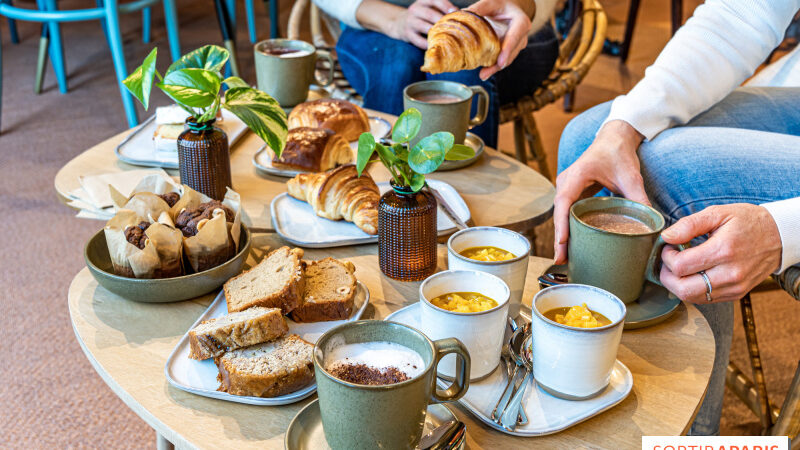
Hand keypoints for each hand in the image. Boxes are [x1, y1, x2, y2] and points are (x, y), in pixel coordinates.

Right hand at [388, 0, 456, 48]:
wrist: (401, 23)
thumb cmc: (424, 16)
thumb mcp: (431, 8)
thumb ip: (444, 10)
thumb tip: (463, 15)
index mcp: (423, 0)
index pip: (435, 0)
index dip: (446, 6)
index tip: (455, 12)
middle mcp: (415, 9)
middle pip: (430, 14)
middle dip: (443, 21)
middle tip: (454, 28)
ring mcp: (410, 21)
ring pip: (424, 27)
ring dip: (436, 33)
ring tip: (447, 38)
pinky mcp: (407, 34)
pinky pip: (419, 40)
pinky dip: (428, 44)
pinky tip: (436, 46)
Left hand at [468, 0, 534, 79]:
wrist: (508, 10)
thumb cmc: (500, 6)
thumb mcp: (491, 3)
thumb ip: (479, 8)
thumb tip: (463, 14)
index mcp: (521, 21)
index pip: (516, 36)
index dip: (508, 49)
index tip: (500, 61)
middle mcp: (522, 35)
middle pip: (511, 52)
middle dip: (498, 64)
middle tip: (485, 73)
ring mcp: (517, 45)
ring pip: (507, 59)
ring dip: (495, 68)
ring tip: (483, 75)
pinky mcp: (510, 51)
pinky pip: (503, 60)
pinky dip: (493, 66)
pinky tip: (484, 73)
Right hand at [553, 120, 646, 263]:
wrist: (615, 137)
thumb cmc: (619, 153)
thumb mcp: (631, 177)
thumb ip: (640, 200)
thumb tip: (653, 224)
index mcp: (576, 176)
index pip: (564, 204)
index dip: (561, 226)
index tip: (562, 245)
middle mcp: (566, 182)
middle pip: (559, 213)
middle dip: (559, 237)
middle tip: (562, 259)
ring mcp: (567, 187)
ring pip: (561, 214)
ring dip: (561, 234)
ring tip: (564, 256)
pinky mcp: (572, 192)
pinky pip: (566, 211)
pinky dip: (567, 226)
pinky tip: (571, 242)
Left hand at [658, 204, 781, 302]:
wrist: (779, 236)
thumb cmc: (747, 222)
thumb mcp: (718, 213)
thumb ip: (689, 225)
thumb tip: (666, 237)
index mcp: (723, 250)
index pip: (680, 266)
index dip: (666, 257)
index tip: (669, 247)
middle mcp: (730, 273)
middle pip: (683, 289)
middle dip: (667, 276)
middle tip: (668, 262)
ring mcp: (734, 286)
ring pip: (692, 297)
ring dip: (677, 285)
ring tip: (679, 268)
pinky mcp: (737, 294)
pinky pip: (705, 299)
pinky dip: (692, 289)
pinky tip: (693, 275)